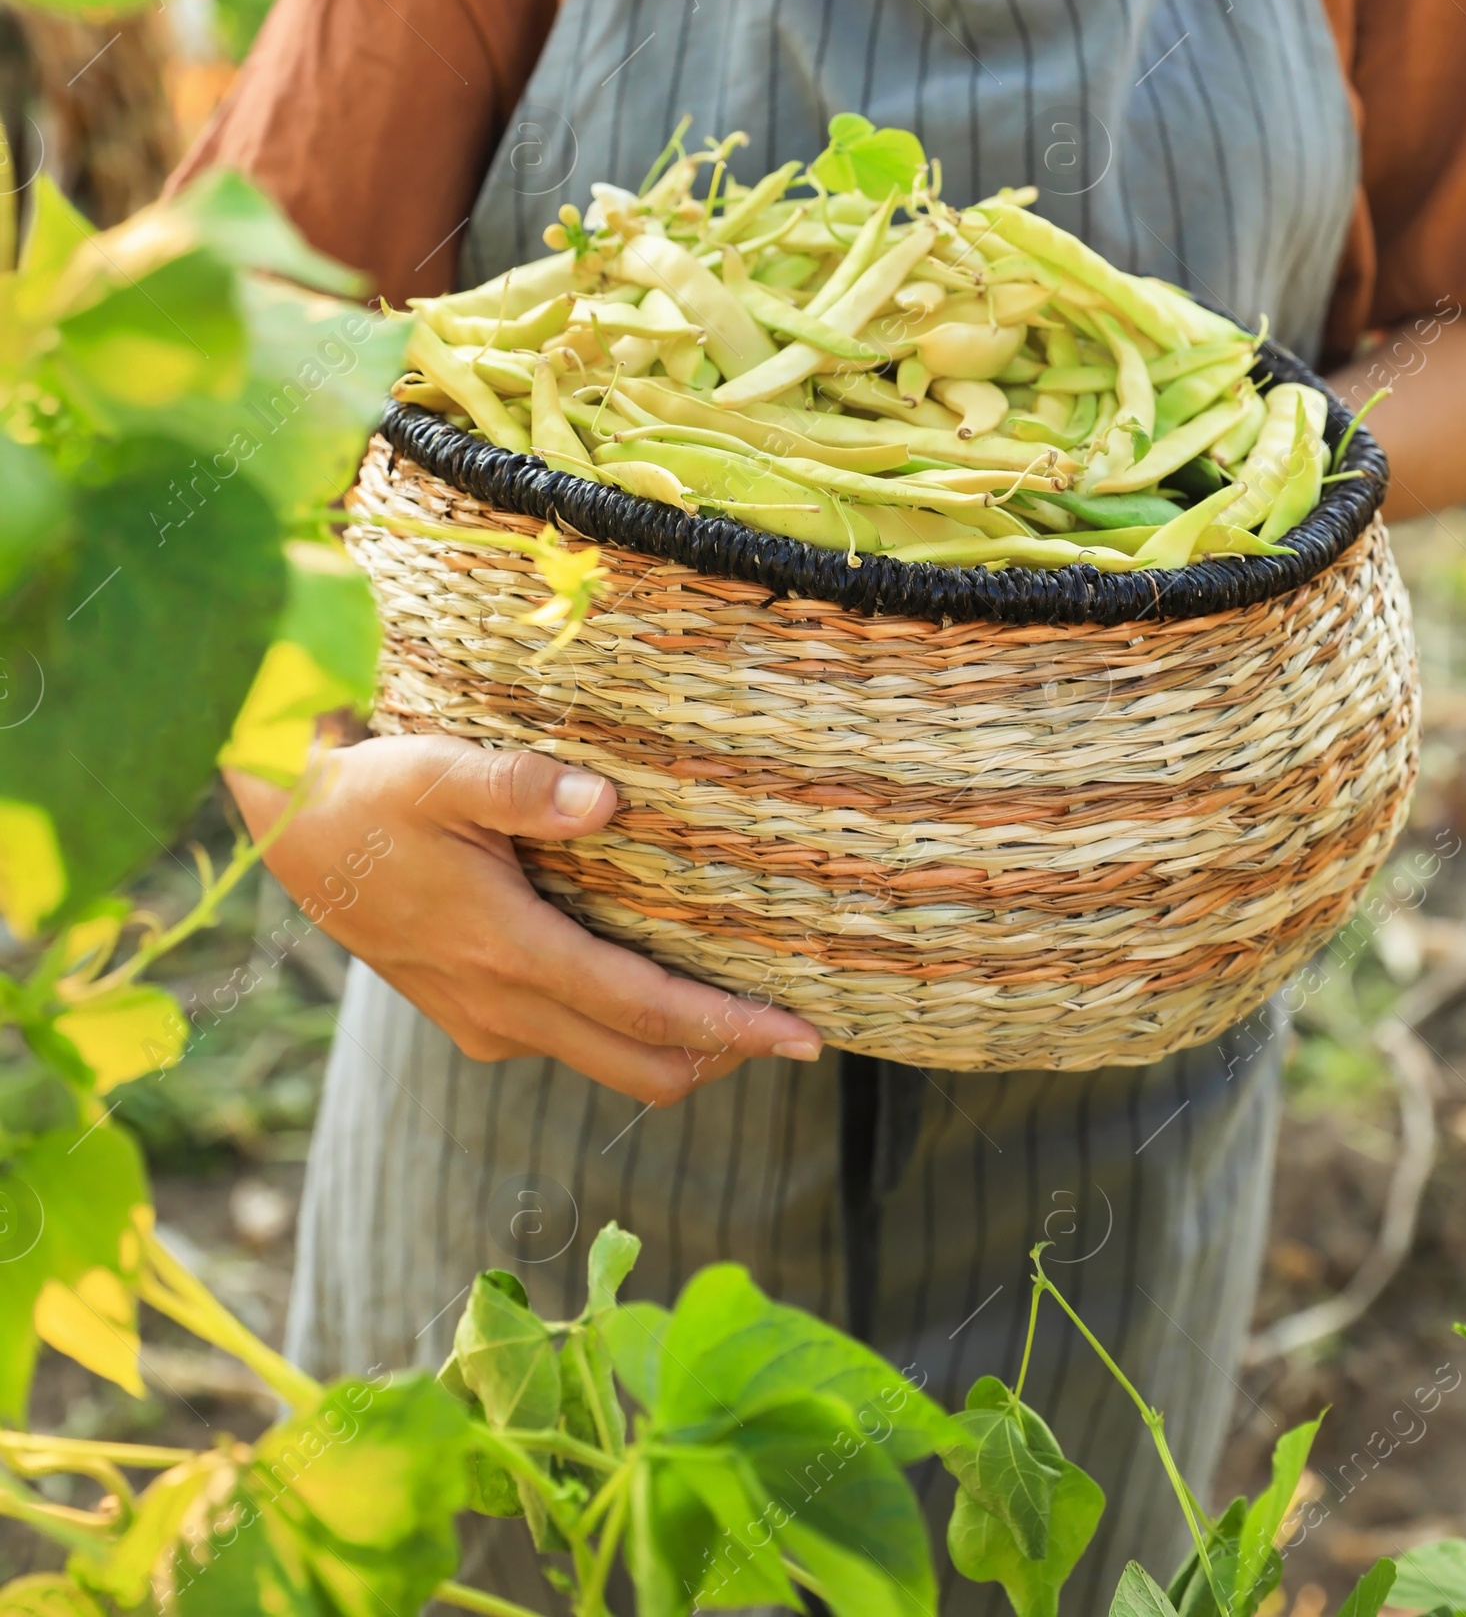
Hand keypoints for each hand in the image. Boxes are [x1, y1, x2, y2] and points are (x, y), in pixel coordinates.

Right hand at [226, 734, 821, 1102]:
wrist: (288, 829)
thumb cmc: (370, 791)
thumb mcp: (441, 772)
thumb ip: (523, 787)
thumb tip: (605, 800)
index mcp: (508, 952)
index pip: (644, 1012)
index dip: (730, 1029)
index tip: (804, 1036)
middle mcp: (501, 1005)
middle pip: (641, 1066)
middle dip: (723, 1055)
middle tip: (794, 1029)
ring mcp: (482, 1020)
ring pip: (605, 1059)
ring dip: (675, 1046)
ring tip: (737, 1003)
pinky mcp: (469, 1015)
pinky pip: (569, 1042)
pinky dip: (625, 1030)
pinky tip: (649, 981)